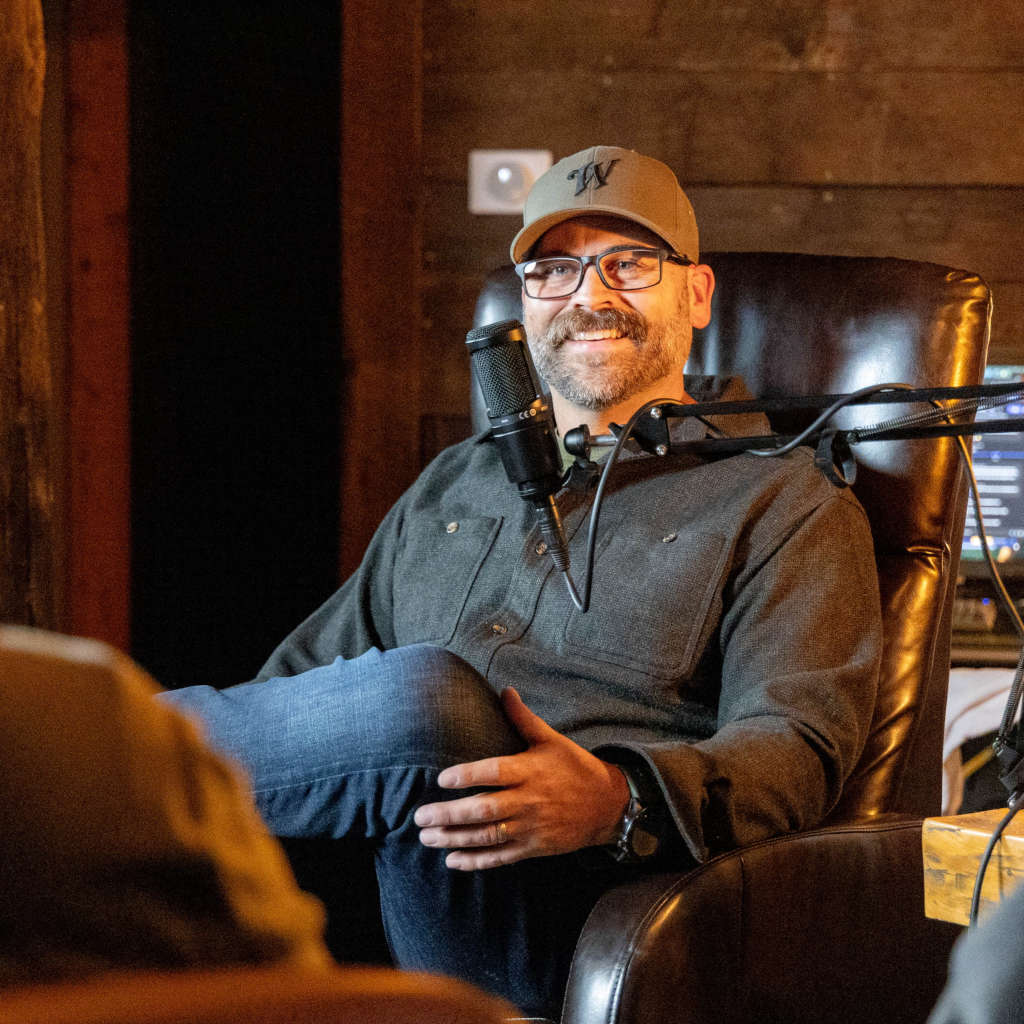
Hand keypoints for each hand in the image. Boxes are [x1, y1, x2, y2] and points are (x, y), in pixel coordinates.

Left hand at [414, 687, 630, 869]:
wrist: (607, 805)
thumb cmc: (574, 767)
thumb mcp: (552, 739)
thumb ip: (523, 718)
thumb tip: (504, 690)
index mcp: (530, 771)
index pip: (495, 772)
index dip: (468, 775)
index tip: (441, 779)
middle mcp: (529, 800)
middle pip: (485, 810)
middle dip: (450, 815)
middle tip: (420, 816)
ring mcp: (531, 827)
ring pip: (488, 836)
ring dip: (455, 838)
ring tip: (427, 837)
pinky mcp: (534, 848)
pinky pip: (501, 857)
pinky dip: (476, 861)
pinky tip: (452, 860)